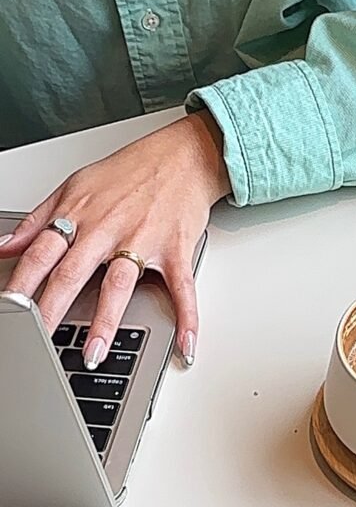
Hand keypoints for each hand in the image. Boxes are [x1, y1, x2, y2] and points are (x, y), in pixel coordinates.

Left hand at [0, 112, 229, 368]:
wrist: (183, 153)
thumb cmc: (131, 170)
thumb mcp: (75, 186)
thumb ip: (38, 220)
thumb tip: (5, 246)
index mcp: (80, 214)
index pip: (41, 254)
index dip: (21, 284)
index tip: (10, 311)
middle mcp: (108, 228)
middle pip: (73, 273)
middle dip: (53, 309)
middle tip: (40, 342)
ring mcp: (143, 239)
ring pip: (120, 283)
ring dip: (106, 320)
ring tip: (93, 353)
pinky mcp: (177, 248)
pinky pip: (182, 287)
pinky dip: (187, 316)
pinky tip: (186, 344)